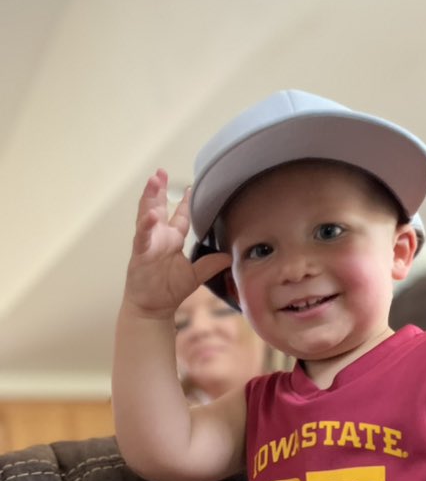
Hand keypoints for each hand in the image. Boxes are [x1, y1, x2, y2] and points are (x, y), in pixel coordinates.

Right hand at [124, 169, 229, 317]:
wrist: (153, 308)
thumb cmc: (168, 290)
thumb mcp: (195, 275)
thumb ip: (211, 264)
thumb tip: (230, 257)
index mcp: (172, 240)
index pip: (179, 216)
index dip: (184, 202)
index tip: (190, 186)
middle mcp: (159, 237)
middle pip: (158, 207)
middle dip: (160, 190)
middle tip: (161, 172)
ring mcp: (148, 243)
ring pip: (147, 215)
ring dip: (150, 197)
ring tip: (154, 180)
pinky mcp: (140, 253)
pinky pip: (142, 236)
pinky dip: (146, 226)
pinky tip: (150, 215)